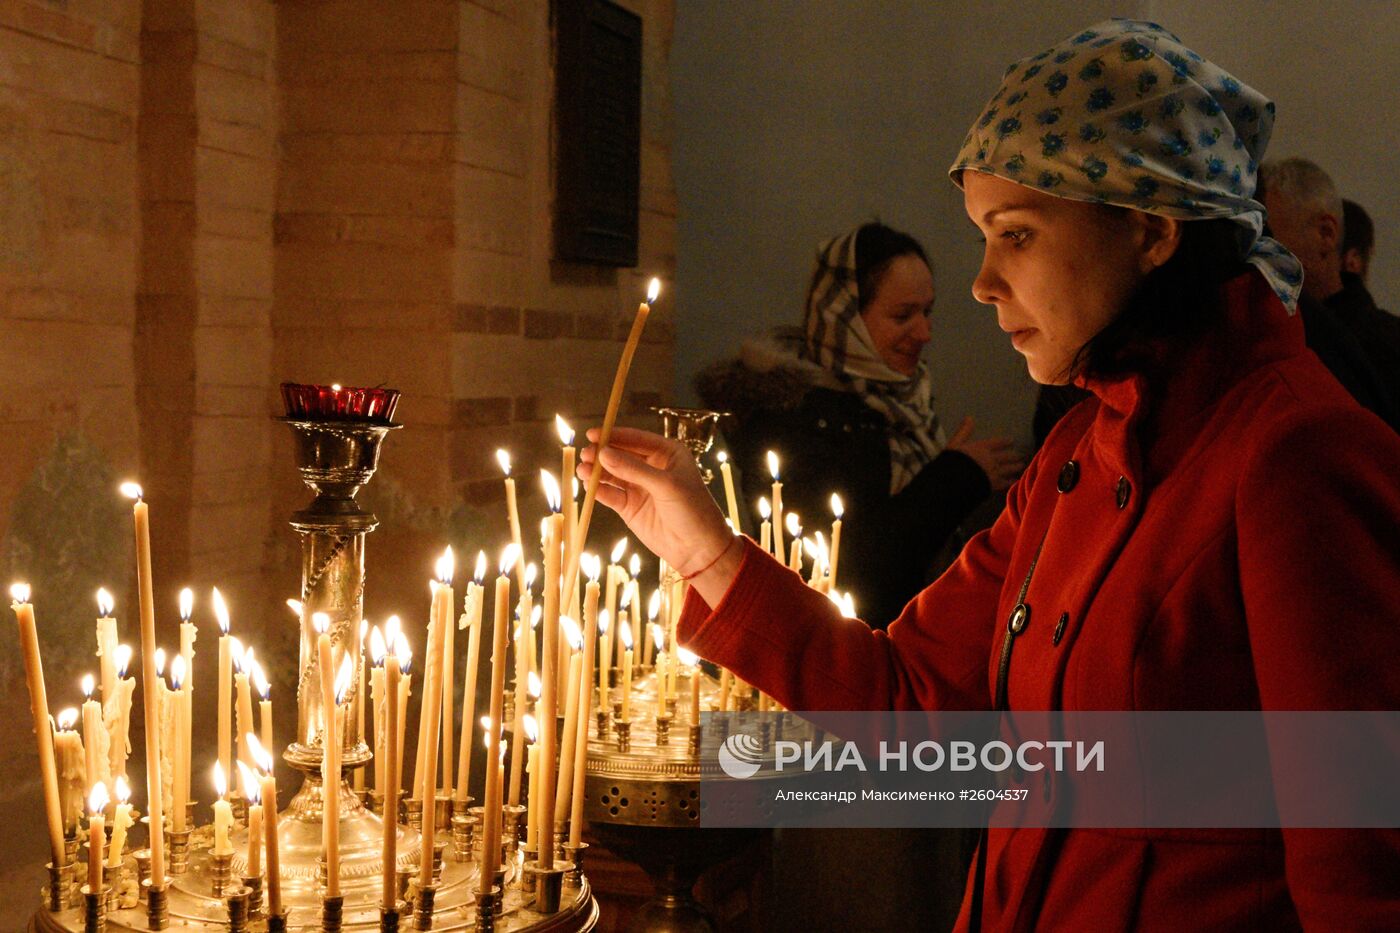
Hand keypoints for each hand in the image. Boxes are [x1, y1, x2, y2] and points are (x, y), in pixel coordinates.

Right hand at [577, 427, 741, 600]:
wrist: (698, 548)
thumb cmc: (692, 510)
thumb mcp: (666, 485)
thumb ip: (634, 469)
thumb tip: (603, 453)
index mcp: (667, 454)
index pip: (637, 439)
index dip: (614, 436)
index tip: (592, 434)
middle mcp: (652, 467)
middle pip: (621, 455)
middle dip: (602, 454)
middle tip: (586, 454)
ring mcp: (639, 487)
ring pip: (612, 474)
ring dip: (596, 472)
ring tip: (582, 470)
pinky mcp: (630, 507)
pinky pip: (610, 494)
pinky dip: (598, 490)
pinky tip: (588, 486)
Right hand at [946, 416, 1024, 491]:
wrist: (955, 481)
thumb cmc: (952, 462)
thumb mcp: (955, 443)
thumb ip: (963, 431)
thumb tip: (970, 417)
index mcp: (982, 448)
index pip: (996, 443)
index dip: (1004, 442)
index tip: (1011, 441)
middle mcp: (991, 459)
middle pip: (1005, 456)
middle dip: (1013, 456)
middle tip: (1020, 455)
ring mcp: (993, 473)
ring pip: (1008, 469)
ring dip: (1015, 467)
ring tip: (1021, 466)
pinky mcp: (993, 485)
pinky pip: (1005, 483)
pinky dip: (1010, 482)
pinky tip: (1014, 482)